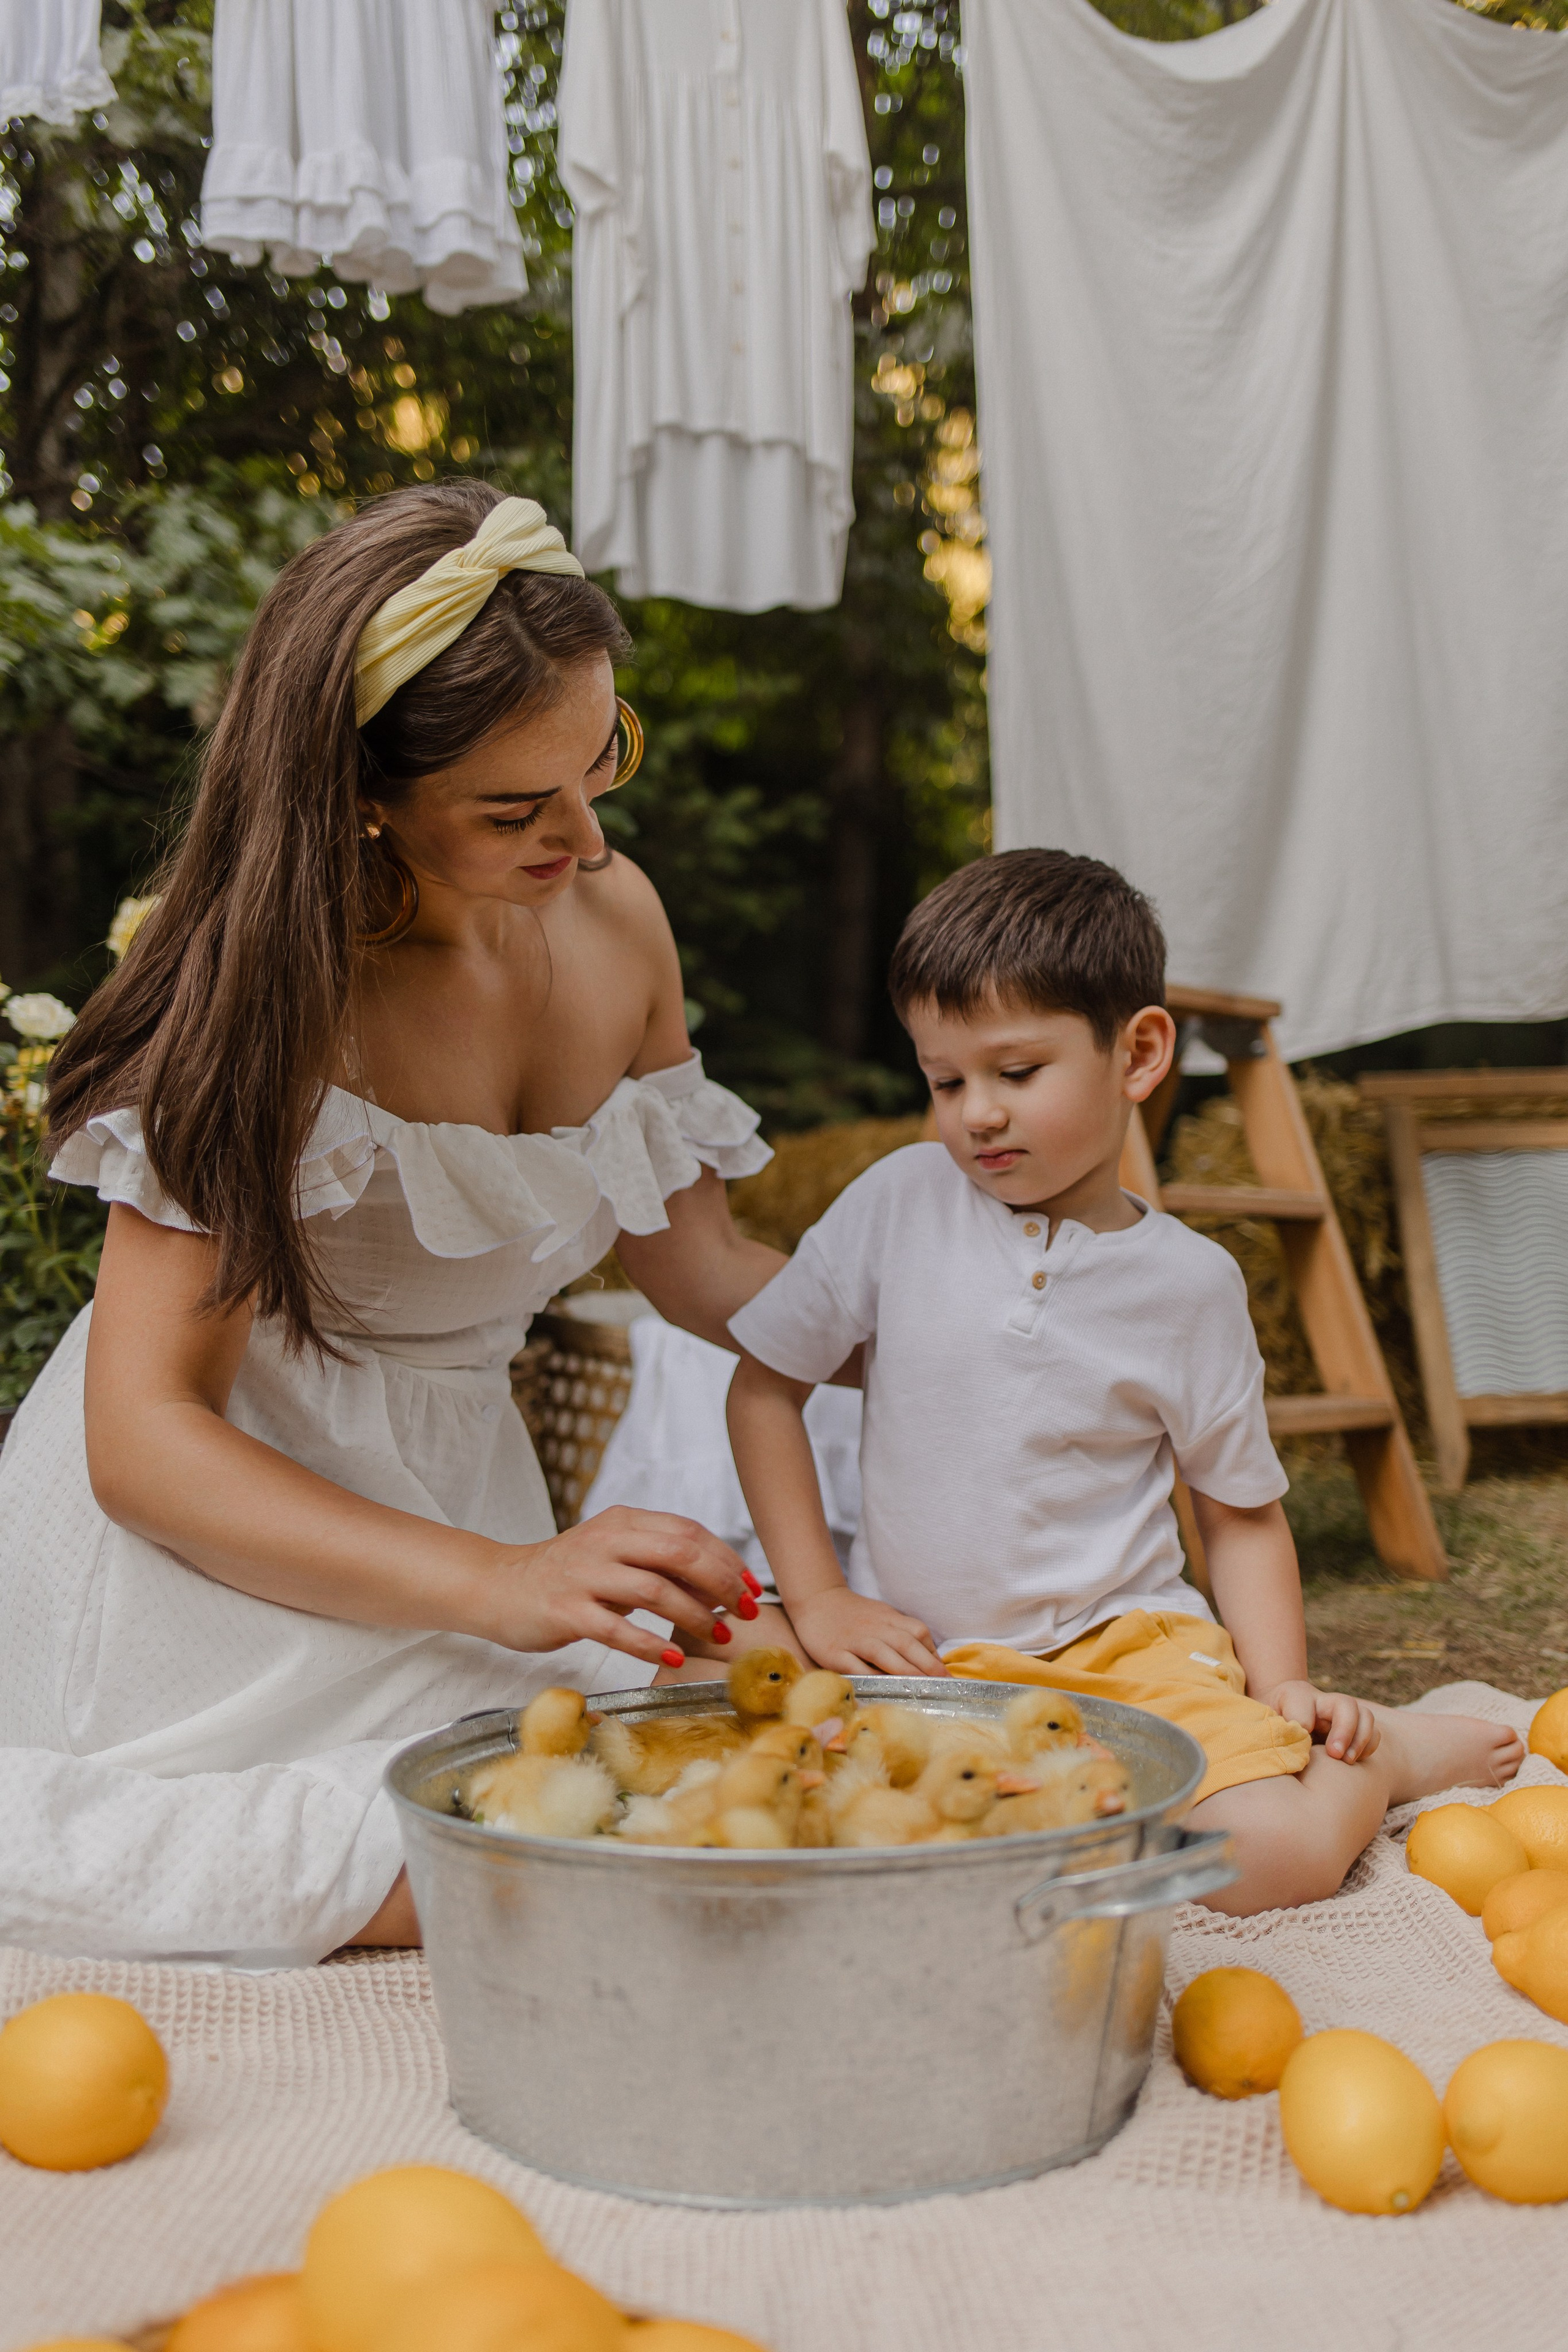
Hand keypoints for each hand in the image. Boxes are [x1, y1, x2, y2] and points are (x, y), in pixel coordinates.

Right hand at [476, 1507, 749, 1669]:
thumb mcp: (615, 1555)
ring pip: (655, 1590)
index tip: (751, 1587)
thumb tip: (717, 1585)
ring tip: (719, 1636)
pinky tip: (673, 1656)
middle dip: (721, 1584)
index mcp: (624, 1521)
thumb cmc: (566, 1575)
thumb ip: (658, 1563)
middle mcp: (607, 1541)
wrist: (497, 1585)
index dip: (727, 1559)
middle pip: (679, 1554)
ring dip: (695, 1615)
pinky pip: (616, 1629)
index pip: (689, 1531)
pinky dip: (649, 1643)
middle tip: (744, 1613)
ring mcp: (585, 1575)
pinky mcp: (566, 1610)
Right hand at [793, 1586, 947, 1676]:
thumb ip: (904, 1633)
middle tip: (943, 1685)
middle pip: (905, 1644)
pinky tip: (881, 1691)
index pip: (918, 1632)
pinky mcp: (833, 1652)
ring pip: (882, 1654)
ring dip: (904, 1672)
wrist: (817, 1600)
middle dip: (926, 1665)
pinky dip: (868, 1678)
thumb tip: (931, 1659)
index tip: (946, 1675)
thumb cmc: (855, 1614)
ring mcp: (854, 1640)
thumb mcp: (883, 1616)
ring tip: (920, 1690)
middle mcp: (874, 1627)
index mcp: (889, 1618)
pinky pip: (853, 1666)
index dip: (934, 1653)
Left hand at [1263, 1679, 1379, 1763]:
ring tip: (1347, 1761)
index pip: (1301, 1702)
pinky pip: (1373, 1732)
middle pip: (1345, 1703)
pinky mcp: (1352, 1729)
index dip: (1301, 1720)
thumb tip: (1291, 1747)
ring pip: (1364, 1715)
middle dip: (1344, 1729)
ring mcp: (1340, 1714)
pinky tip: (1353, 1761)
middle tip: (1335, 1754)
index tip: (1298, 1738)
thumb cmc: (1267, 1724)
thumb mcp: (1261, 1724)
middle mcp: (1321, 1701)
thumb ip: (1272, 1731)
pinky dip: (1368, 1747)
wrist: (1278, 1716)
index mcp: (1294, 1696)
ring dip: (1361, 1739)